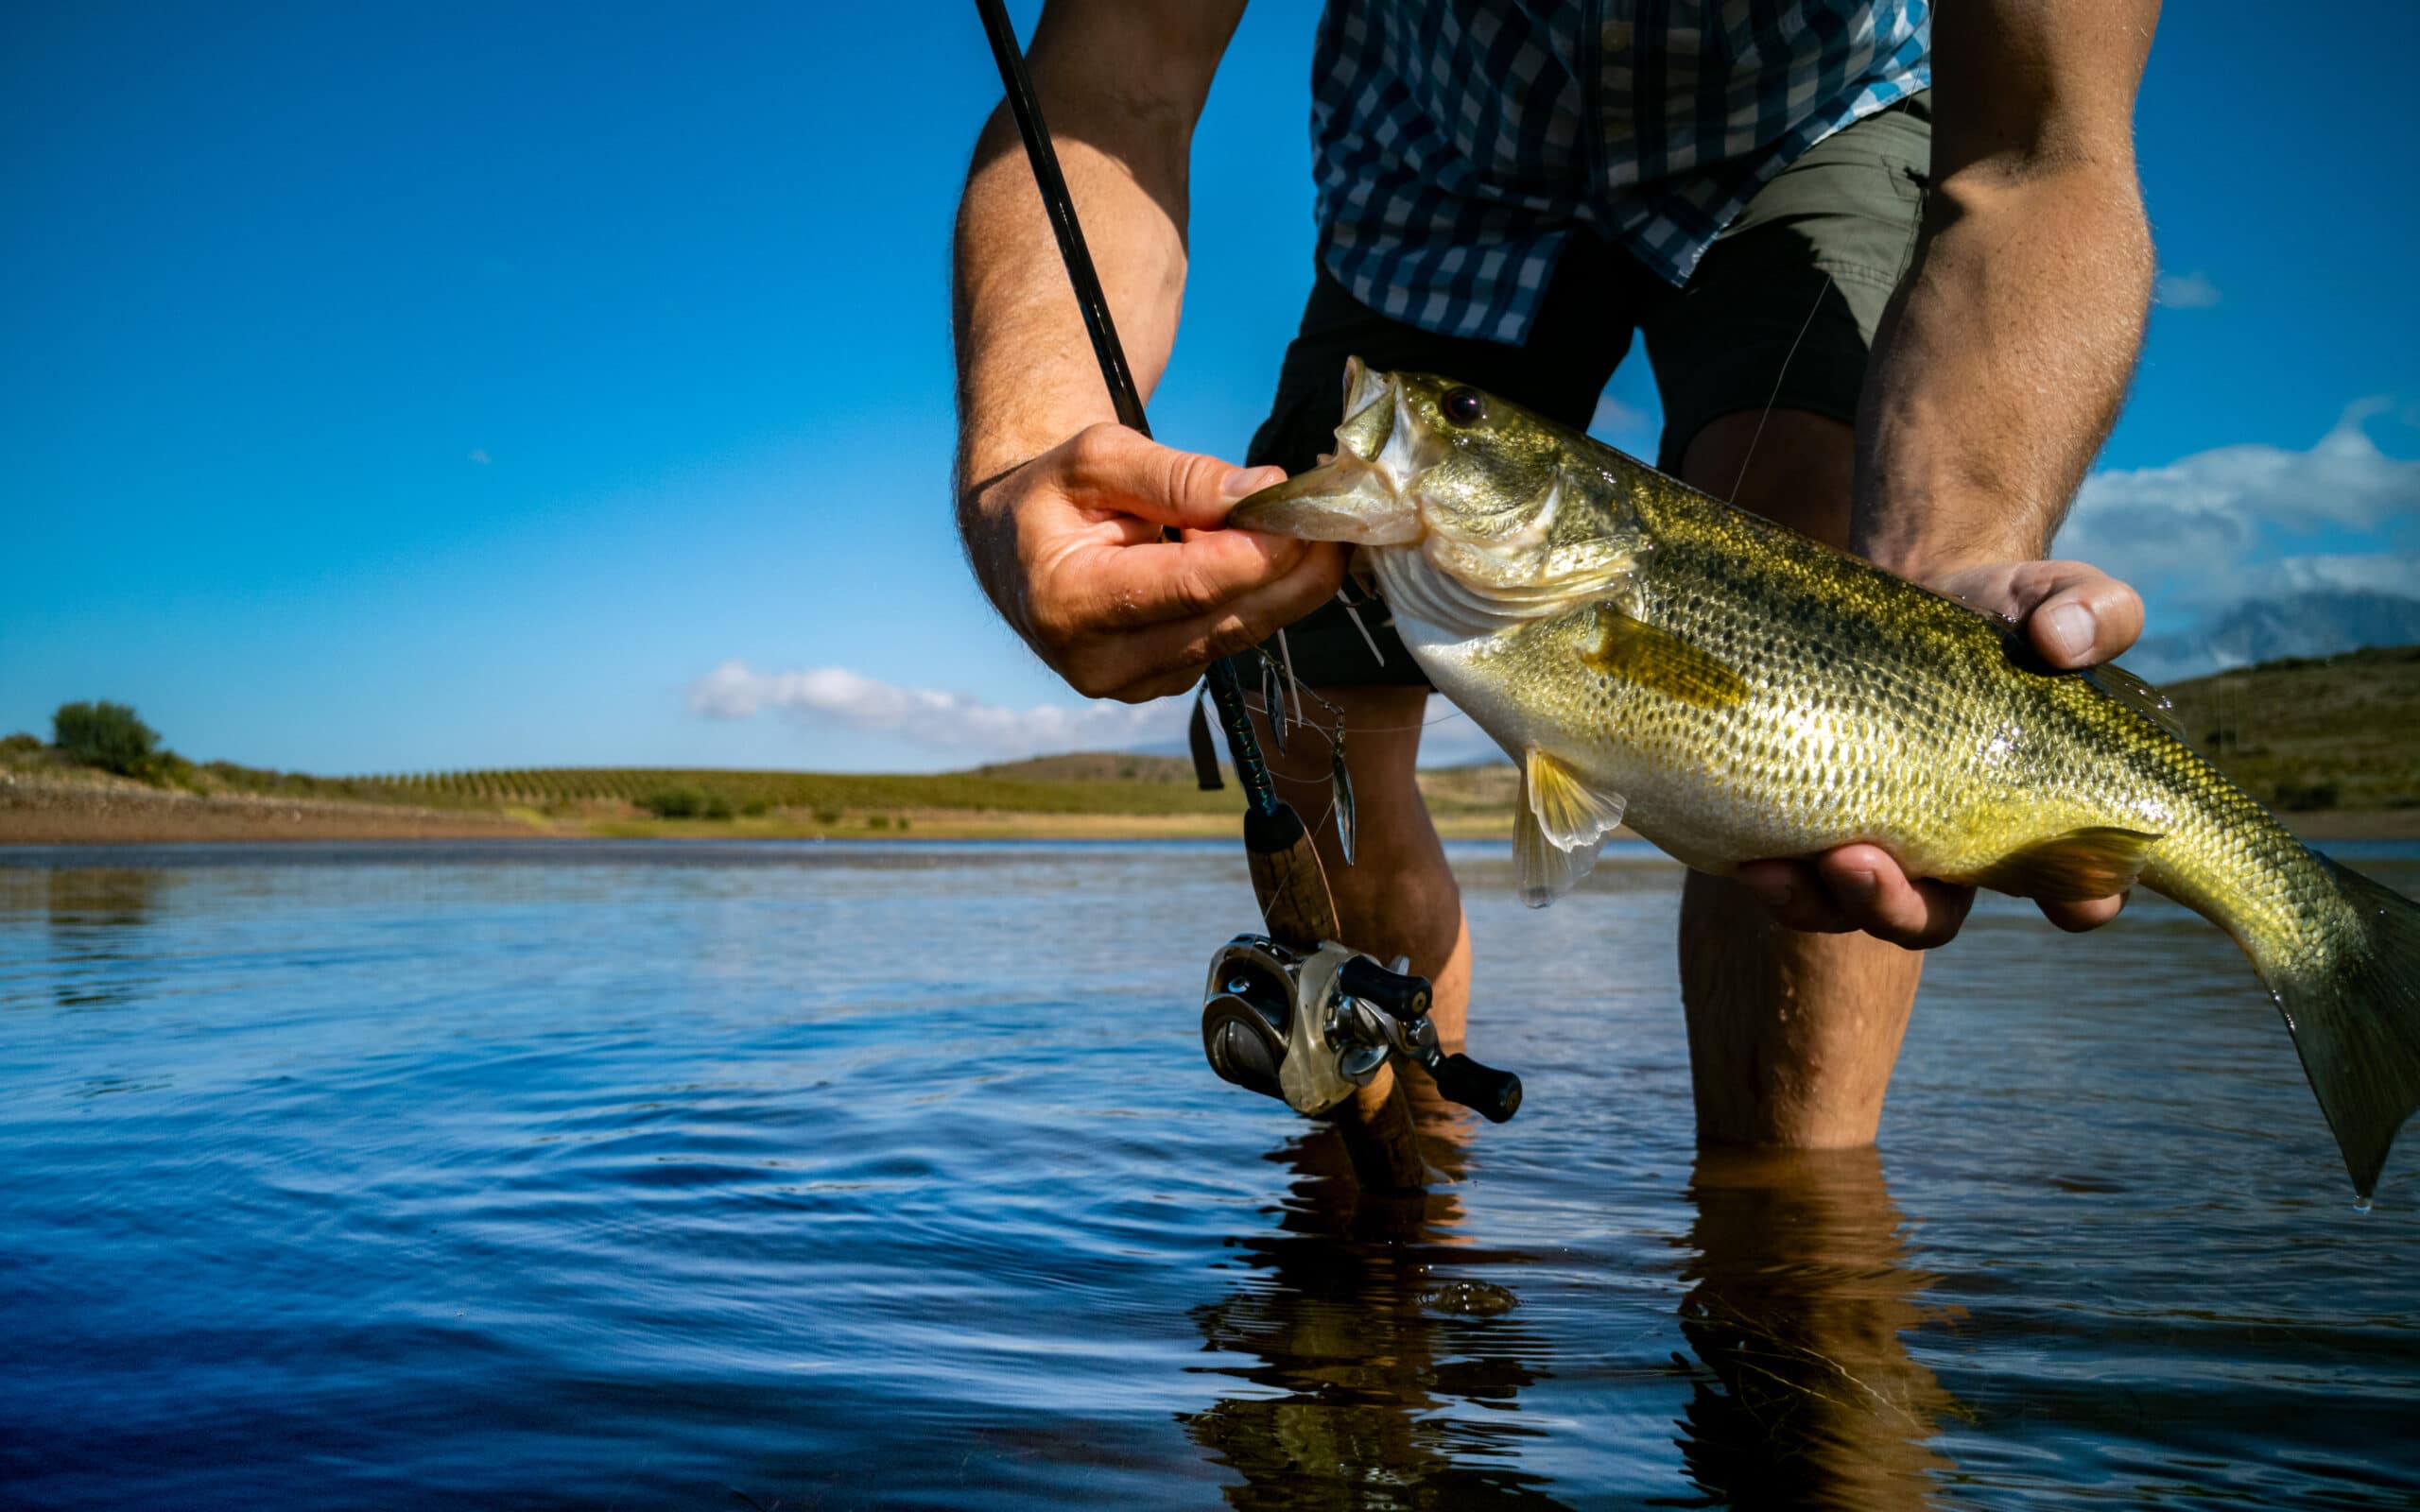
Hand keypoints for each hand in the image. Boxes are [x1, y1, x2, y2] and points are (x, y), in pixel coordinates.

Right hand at [960, 424, 1348, 701]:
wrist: (1015, 544)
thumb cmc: (1055, 491)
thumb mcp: (1098, 457)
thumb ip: (1177, 476)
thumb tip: (1263, 490)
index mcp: (1067, 602)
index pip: (1187, 586)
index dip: (1257, 553)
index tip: (1307, 513)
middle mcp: (1096, 661)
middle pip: (1225, 621)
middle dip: (1290, 570)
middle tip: (1337, 521)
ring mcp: (1129, 684)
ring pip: (1236, 635)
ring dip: (1281, 583)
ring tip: (1303, 526)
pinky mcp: (1158, 684)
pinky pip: (1227, 640)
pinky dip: (1253, 597)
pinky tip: (1253, 556)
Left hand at [1737, 558, 2146, 947]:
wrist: (1916, 594)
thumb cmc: (2005, 611)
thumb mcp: (2060, 597)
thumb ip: (2095, 613)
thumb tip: (2064, 642)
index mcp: (2041, 821)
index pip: (2078, 889)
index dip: (2078, 900)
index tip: (2066, 898)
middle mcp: (1961, 853)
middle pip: (1935, 919)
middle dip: (1897, 909)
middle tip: (1863, 864)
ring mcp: (1889, 847)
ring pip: (1855, 910)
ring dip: (1820, 903)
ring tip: (1780, 870)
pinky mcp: (1825, 824)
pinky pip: (1799, 880)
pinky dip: (1776, 882)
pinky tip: (1751, 860)